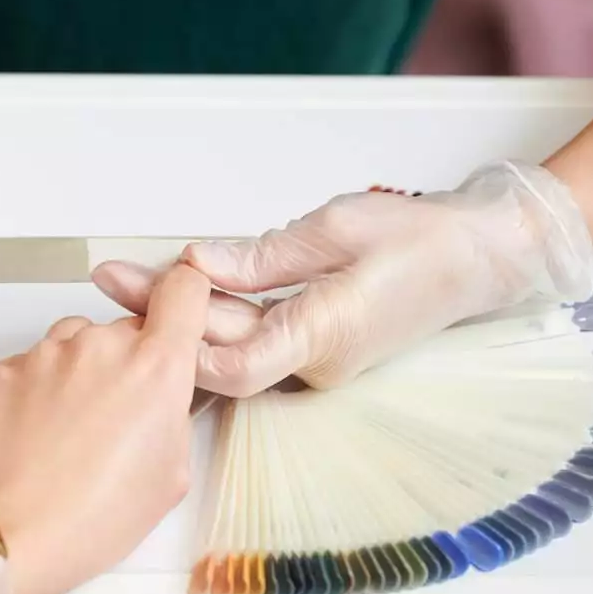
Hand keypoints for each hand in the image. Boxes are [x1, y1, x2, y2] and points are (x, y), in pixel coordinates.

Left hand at [0, 265, 212, 593]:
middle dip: (129, 362)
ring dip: (83, 372)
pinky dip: (40, 390)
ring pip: (77, 343)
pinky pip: (33, 365)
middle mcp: (100, 346)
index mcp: (155, 368)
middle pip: (126, 329)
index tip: (180, 316)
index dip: (185, 300)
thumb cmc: (93, 519)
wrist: (11, 537)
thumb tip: (169, 397)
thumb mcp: (171, 475)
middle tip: (120, 418)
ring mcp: (46, 354)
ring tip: (74, 433)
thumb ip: (176, 415)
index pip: (184, 289)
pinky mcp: (3, 370)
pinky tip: (39, 437)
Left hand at [92, 161, 592, 396]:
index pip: (234, 364)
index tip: (135, 299)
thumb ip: (263, 255)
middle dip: (162, 314)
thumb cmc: (424, 241)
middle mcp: (317, 363)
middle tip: (111, 274)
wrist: (480, 258)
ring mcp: (316, 362)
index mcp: (325, 337)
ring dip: (183, 317)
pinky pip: (255, 339)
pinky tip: (178, 295)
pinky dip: (216, 318)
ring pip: (235, 345)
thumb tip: (199, 263)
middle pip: (222, 350)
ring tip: (129, 279)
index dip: (178, 340)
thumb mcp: (337, 229)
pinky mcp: (316, 349)